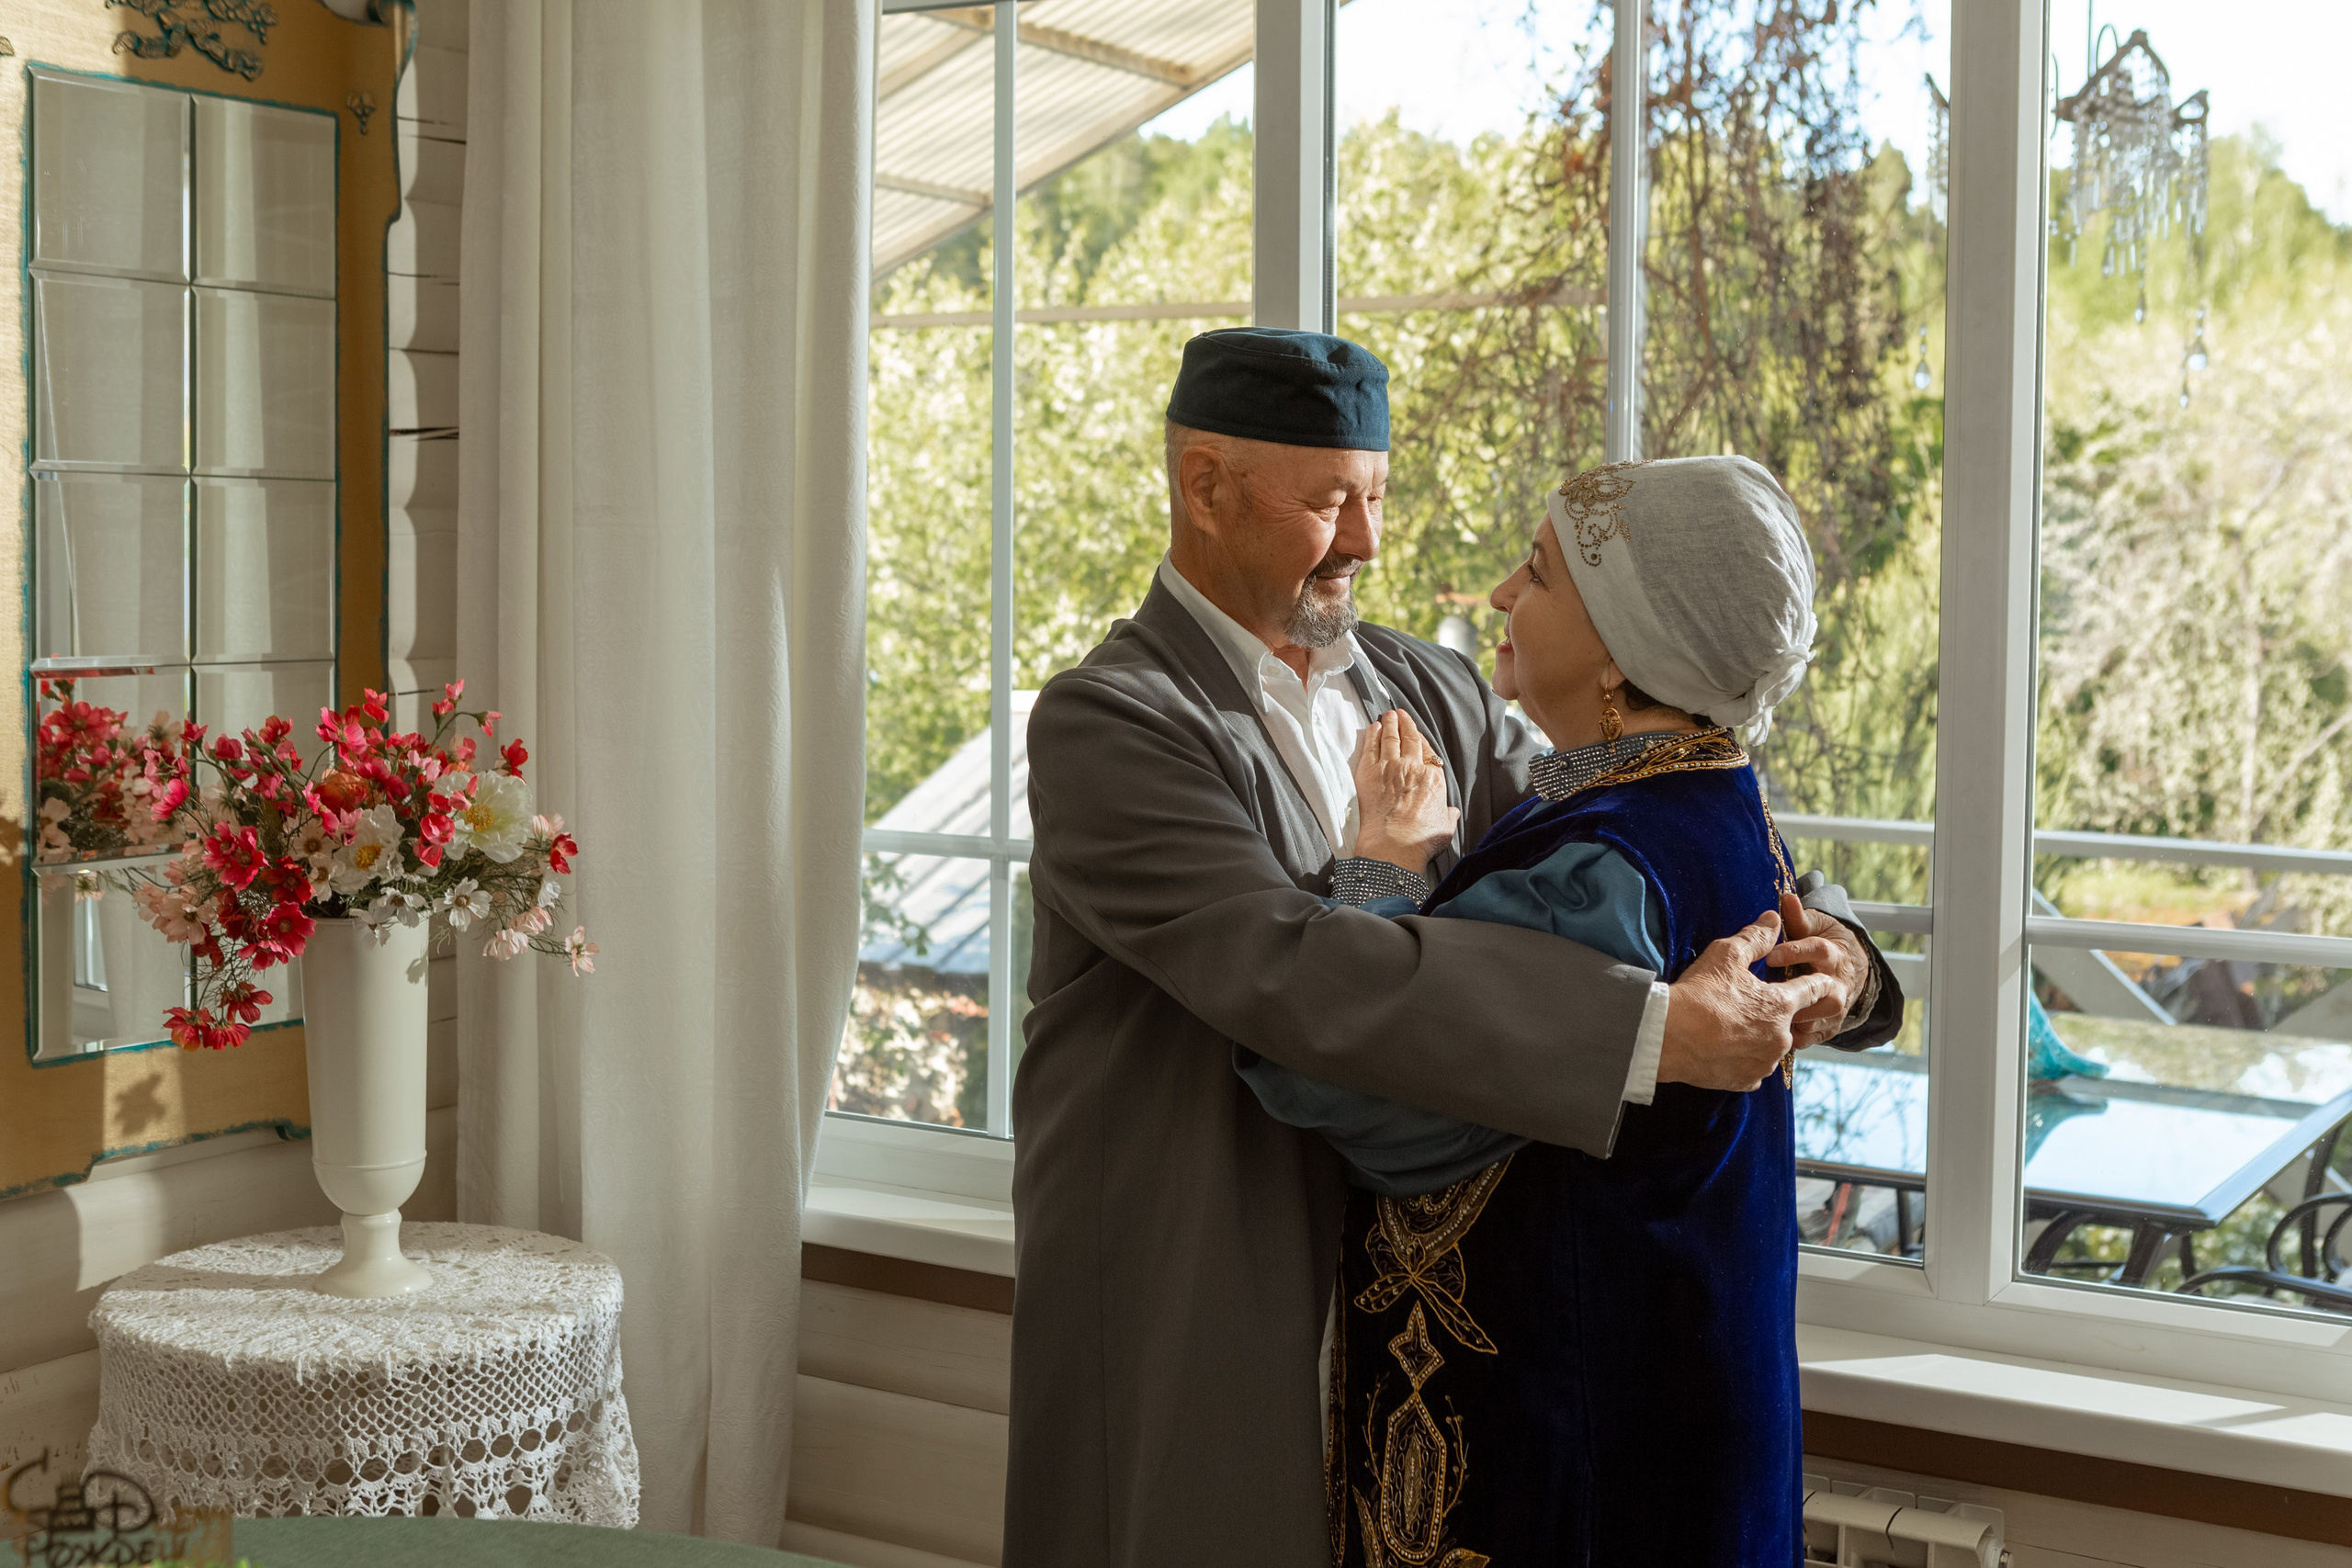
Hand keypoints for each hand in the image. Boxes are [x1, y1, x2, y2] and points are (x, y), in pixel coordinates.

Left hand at [1350, 710, 1458, 873]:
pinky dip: (1372, 735)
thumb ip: (1448, 815)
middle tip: (1399, 713)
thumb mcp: (1445, 828)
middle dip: (1405, 723)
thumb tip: (1451, 812)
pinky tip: (1373, 728)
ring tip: (1387, 714)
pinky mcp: (1369, 773)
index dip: (1421, 739)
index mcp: (1433, 779)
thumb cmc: (1420, 840)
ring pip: (1390, 738)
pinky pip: (1371, 747)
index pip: (1428, 752)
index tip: (1416, 733)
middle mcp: (1412, 767)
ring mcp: (1389, 767)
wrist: (1393, 845)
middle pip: (1409, 739)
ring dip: (1389, 724)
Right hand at [1657, 911, 1849, 1090]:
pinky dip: (1744, 1057)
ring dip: (1759, 1036)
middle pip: (1790, 1020)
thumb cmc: (1698, 994)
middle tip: (1746, 1002)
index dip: (1816, 981)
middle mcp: (1781, 1037)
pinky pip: (1754, 1067)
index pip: (1815, 990)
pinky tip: (1724, 1046)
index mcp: (1781, 1005)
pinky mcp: (1746, 1080)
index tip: (1817, 979)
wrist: (1666, 1037)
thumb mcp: (1726, 954)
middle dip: (1774, 1011)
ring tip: (1730, 1024)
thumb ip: (1755, 937)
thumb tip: (1774, 919)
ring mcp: (1764, 1062)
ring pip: (1771, 1045)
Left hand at [1766, 890, 1870, 1048]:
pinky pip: (1816, 1037)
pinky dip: (1798, 1039)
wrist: (1849, 967)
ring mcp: (1838, 1006)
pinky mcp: (1831, 1025)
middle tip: (1769, 996)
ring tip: (1769, 1019)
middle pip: (1829, 991)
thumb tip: (1786, 897)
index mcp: (1833, 953)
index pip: (1817, 950)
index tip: (1769, 956)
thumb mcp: (1813, 926)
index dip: (1794, 953)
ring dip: (1799, 1019)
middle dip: (1801, 995)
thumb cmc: (1822, 941)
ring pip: (1824, 1016)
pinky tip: (1776, 1037)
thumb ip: (1798, 917)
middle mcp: (1839, 981)